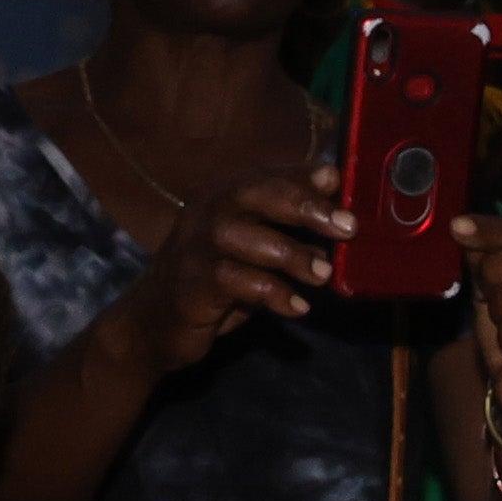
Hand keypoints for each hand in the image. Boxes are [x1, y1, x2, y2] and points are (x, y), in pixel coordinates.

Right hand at [126, 164, 340, 370]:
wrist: (154, 325)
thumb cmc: (214, 286)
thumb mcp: (254, 257)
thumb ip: (289, 236)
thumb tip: (339, 227)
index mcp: (224, 200)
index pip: (265, 176)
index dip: (301, 175)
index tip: (337, 178)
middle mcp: (206, 213)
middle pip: (254, 194)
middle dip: (304, 206)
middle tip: (347, 226)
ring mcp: (195, 246)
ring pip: (242, 235)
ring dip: (290, 254)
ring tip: (324, 275)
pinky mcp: (191, 283)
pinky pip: (233, 280)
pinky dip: (271, 293)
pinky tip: (297, 307)